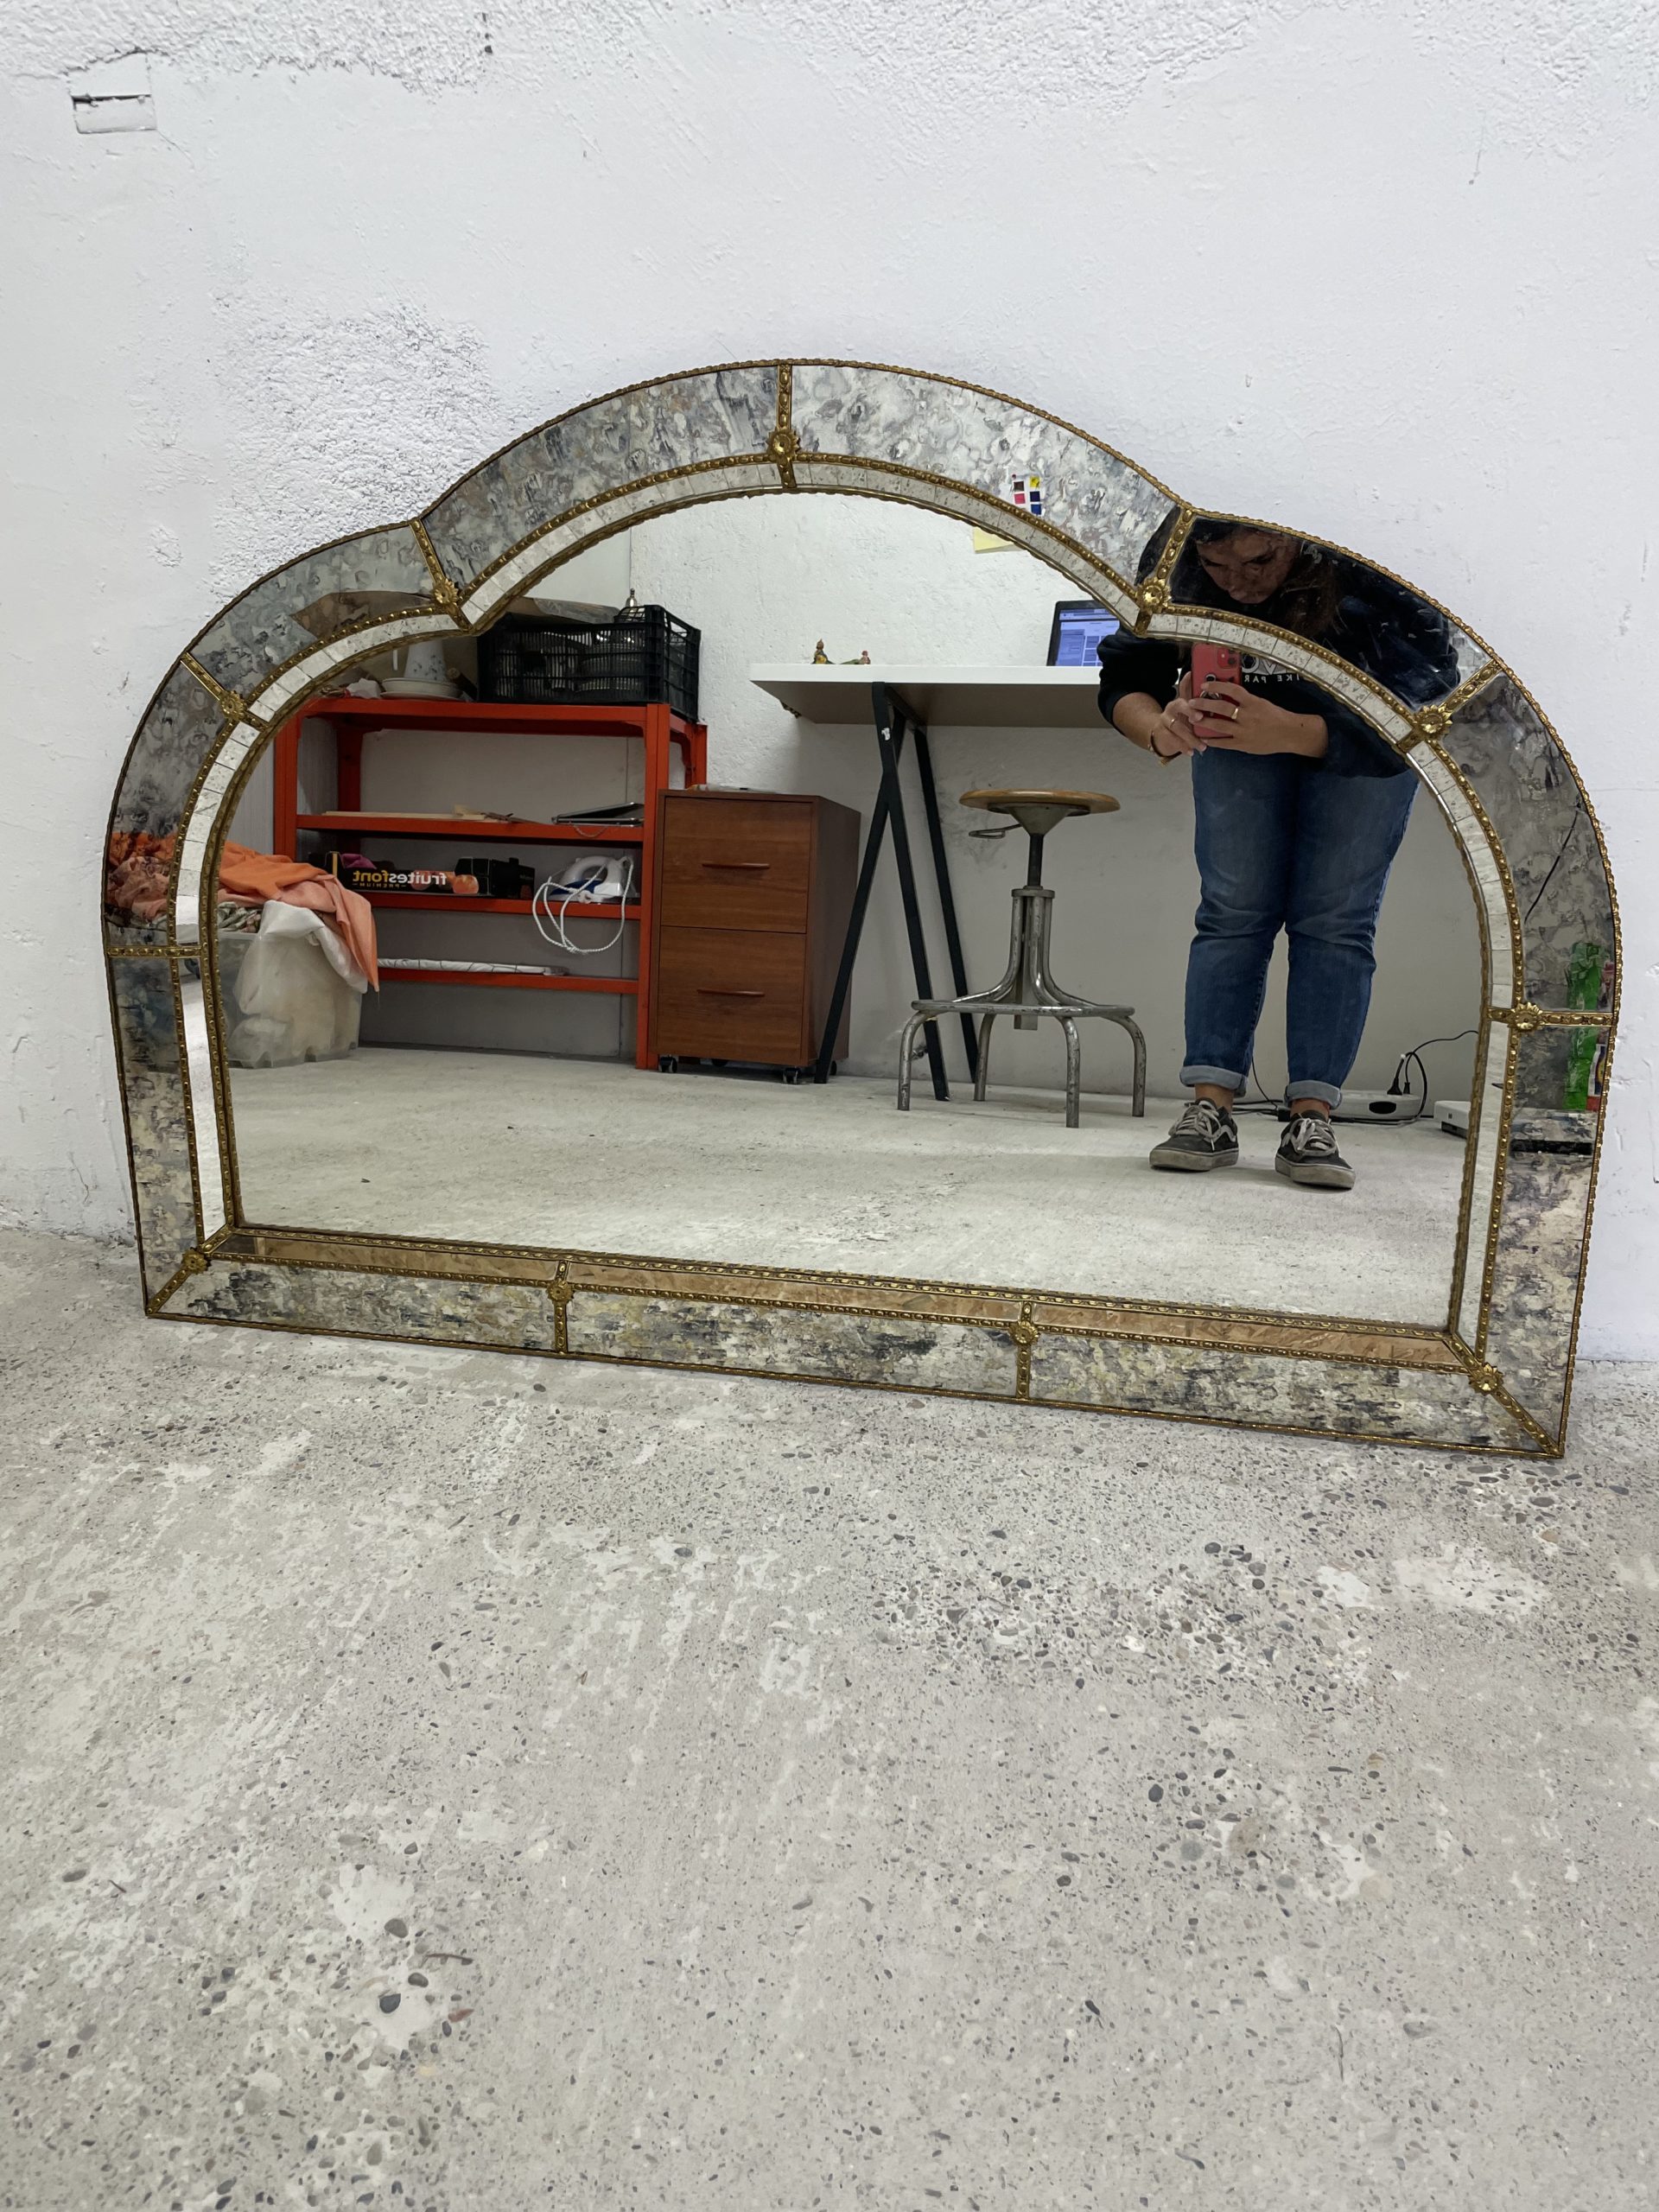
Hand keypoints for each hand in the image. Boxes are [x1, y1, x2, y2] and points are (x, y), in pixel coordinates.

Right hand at [1147, 680, 1208, 758]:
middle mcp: (1172, 706)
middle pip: (1180, 706)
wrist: (1163, 731)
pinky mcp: (1161, 731)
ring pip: (1176, 726)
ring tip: (1202, 746)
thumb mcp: (1193, 712)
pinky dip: (1182, 746)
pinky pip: (1171, 739)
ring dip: (1190, 737)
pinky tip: (1191, 751)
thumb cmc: (1184, 721)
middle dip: (1190, 711)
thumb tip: (1223, 703)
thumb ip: (1204, 706)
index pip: (1186, 688)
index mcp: (1183, 698)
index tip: (1202, 688)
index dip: (1192, 684)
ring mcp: (1165, 719)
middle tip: (1200, 717)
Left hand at [1189, 679, 1328, 757]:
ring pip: (1219, 726)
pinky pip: (1224, 743)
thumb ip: (1246, 701)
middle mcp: (1248, 716)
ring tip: (1193, 718)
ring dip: (1204, 722)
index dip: (1216, 686)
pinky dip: (1212, 741)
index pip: (1232, 690)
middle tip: (1192, 702)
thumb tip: (1227, 695)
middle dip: (1204, 704)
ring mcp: (1245, 732)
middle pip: (1221, 708)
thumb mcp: (1262, 703)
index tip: (1204, 685)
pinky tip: (1203, 738)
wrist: (1290, 734)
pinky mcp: (1243, 744)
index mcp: (1253, 703)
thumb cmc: (1277, 717)